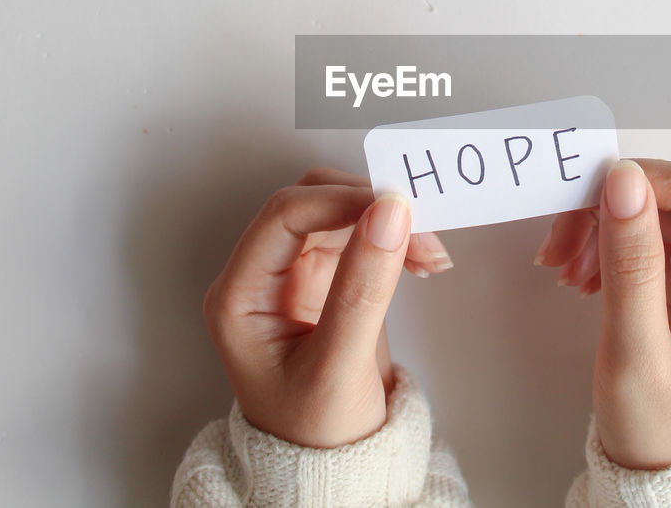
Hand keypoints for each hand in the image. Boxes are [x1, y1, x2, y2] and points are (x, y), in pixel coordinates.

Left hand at [203, 167, 452, 447]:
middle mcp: (262, 276)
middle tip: (419, 225)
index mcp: (240, 295)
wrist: (333, 470)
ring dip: (387, 221)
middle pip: (312, 202)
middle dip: (368, 206)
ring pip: (341, 213)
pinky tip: (423, 260)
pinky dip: (393, 239)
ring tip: (430, 252)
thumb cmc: (318, 434)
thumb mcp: (340, 366)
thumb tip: (390, 213)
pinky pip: (361, 236)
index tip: (395, 206)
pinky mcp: (327, 281)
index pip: (284, 216)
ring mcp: (294, 276)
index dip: (340, 200)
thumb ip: (363, 288)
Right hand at [534, 159, 670, 467]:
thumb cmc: (663, 433)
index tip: (578, 207)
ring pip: (657, 214)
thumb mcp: (636, 353)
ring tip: (566, 270)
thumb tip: (623, 181)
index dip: (635, 183)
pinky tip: (586, 277)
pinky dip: (612, 248)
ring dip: (605, 229)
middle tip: (559, 246)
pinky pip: (653, 239)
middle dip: (610, 211)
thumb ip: (630, 263)